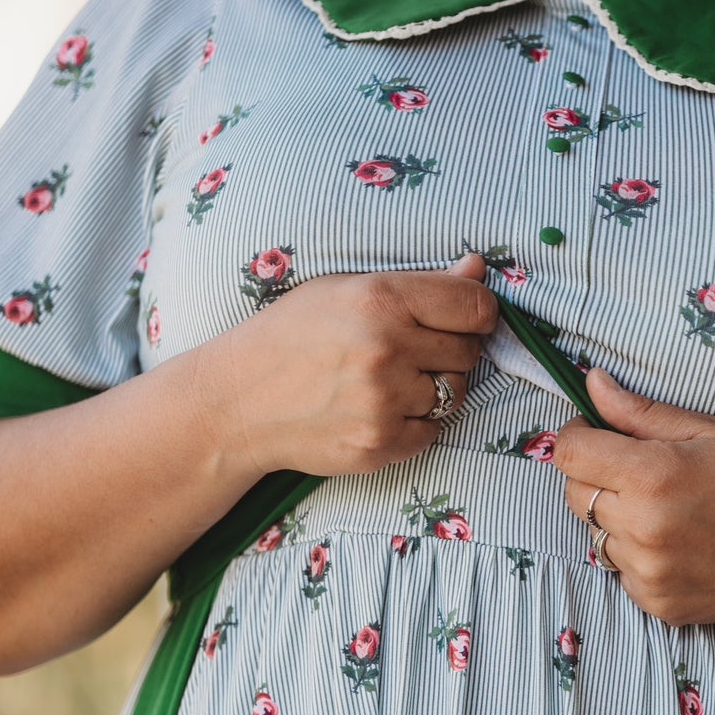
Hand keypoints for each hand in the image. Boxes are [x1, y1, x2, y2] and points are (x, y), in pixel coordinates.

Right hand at [205, 251, 497, 478]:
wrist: (238, 401)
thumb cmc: (292, 335)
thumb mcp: (346, 288)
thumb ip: (419, 283)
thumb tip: (477, 270)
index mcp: (381, 299)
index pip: (475, 307)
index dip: (477, 313)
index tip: (464, 319)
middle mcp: (387, 349)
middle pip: (468, 352)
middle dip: (448, 350)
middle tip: (409, 350)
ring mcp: (383, 402)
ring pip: (454, 394)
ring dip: (433, 388)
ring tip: (389, 379)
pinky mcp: (379, 445)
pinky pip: (431, 432)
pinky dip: (414, 423)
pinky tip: (377, 408)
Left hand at [551, 367, 714, 629]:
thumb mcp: (708, 431)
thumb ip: (640, 412)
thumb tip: (591, 383)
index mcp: (650, 476)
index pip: (569, 453)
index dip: (578, 434)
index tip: (597, 431)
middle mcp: (641, 528)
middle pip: (574, 494)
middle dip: (595, 475)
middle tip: (638, 470)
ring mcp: (647, 571)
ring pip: (595, 534)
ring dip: (616, 518)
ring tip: (666, 510)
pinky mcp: (655, 602)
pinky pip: (620, 570)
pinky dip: (638, 554)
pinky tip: (678, 542)